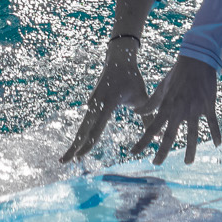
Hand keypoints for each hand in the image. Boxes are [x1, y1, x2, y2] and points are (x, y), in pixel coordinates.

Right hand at [59, 37, 151, 162]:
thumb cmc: (132, 78)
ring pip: (81, 127)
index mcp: (108, 102)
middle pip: (82, 129)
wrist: (118, 59)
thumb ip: (148, 116)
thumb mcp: (141, 96)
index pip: (97, 127)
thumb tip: (158, 135)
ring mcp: (91, 103)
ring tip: (68, 159)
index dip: (89, 143)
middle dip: (73, 146)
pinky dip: (80, 135)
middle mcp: (96, 103)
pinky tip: (77, 145)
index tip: (81, 156)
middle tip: (63, 162)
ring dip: (75, 142)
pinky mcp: (91, 103)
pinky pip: (84, 122)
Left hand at [133, 55, 221, 164]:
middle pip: (170, 135)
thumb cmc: (177, 75)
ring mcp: (194, 108)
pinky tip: (217, 144)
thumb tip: (135, 112)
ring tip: (188, 162)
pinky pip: (212, 122)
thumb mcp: (161, 88)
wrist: (196, 60)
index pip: (151, 127)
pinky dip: (216, 133)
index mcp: (166, 106)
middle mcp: (179, 109)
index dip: (142, 141)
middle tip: (156, 163)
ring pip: (192, 133)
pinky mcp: (208, 105)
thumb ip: (150, 103)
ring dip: (190, 150)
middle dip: (162, 151)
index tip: (133, 152)